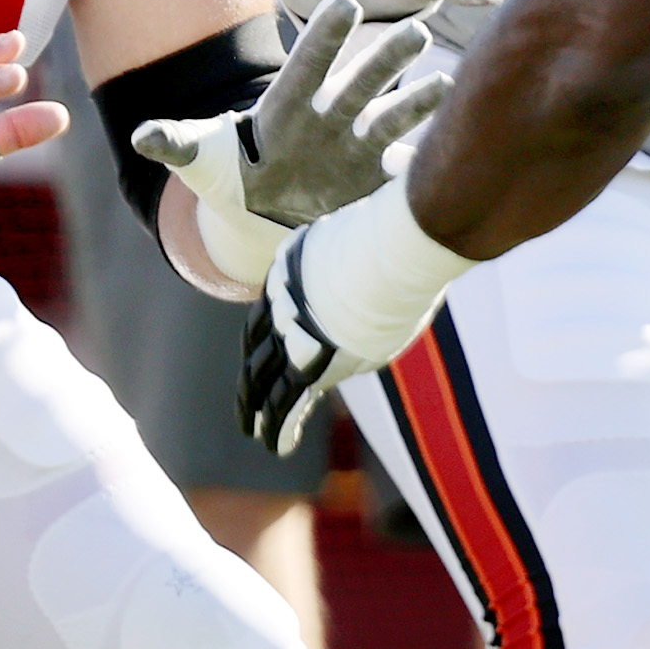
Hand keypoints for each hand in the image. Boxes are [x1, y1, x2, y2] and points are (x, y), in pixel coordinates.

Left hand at [133, 0, 442, 284]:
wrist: (262, 202)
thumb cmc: (230, 169)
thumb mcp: (201, 158)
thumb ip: (176, 143)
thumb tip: (141, 136)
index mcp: (286, 104)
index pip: (307, 63)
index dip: (325, 36)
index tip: (345, 2)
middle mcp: (328, 115)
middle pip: (358, 80)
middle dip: (384, 57)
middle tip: (415, 31)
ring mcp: (355, 143)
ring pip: (391, 114)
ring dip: (419, 102)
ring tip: (448, 84)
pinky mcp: (372, 175)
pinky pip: (405, 162)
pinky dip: (430, 156)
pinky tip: (463, 142)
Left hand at [238, 182, 473, 456]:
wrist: (396, 244)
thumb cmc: (395, 227)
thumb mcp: (370, 229)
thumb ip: (372, 241)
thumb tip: (406, 203)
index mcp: (290, 274)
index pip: (269, 316)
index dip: (264, 340)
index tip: (260, 358)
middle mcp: (285, 305)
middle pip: (259, 350)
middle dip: (251, 381)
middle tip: (243, 406)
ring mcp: (298, 333)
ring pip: (266, 380)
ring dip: (258, 411)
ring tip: (252, 434)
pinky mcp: (318, 361)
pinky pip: (291, 402)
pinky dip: (281, 425)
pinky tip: (273, 445)